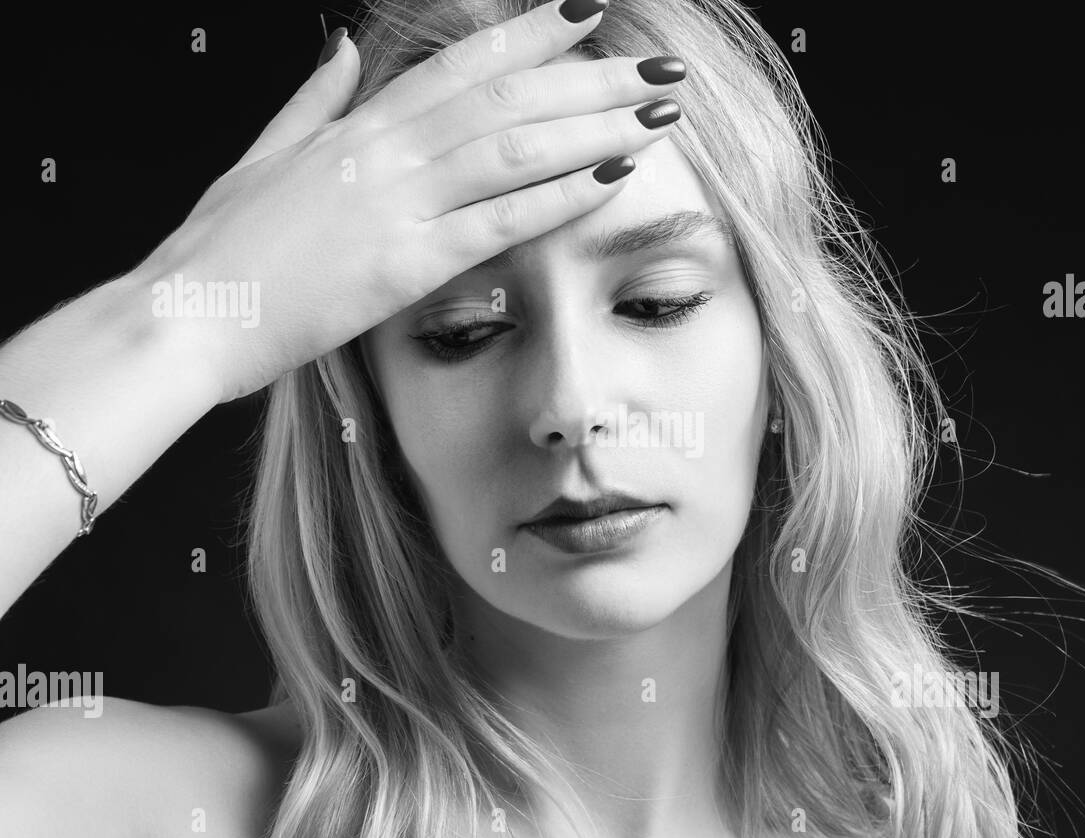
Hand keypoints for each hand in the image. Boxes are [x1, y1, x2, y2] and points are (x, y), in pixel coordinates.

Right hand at [133, 0, 685, 403]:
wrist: (182, 317)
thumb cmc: (221, 247)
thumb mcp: (265, 157)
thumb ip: (314, 101)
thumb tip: (346, 49)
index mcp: (358, 126)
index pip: (461, 64)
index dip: (529, 34)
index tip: (588, 12)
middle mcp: (386, 151)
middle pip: (507, 97)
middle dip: (591, 78)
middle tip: (657, 67)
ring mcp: (397, 202)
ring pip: (515, 147)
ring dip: (595, 126)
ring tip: (659, 113)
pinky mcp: (405, 264)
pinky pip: (500, 221)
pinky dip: (561, 196)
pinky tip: (615, 179)